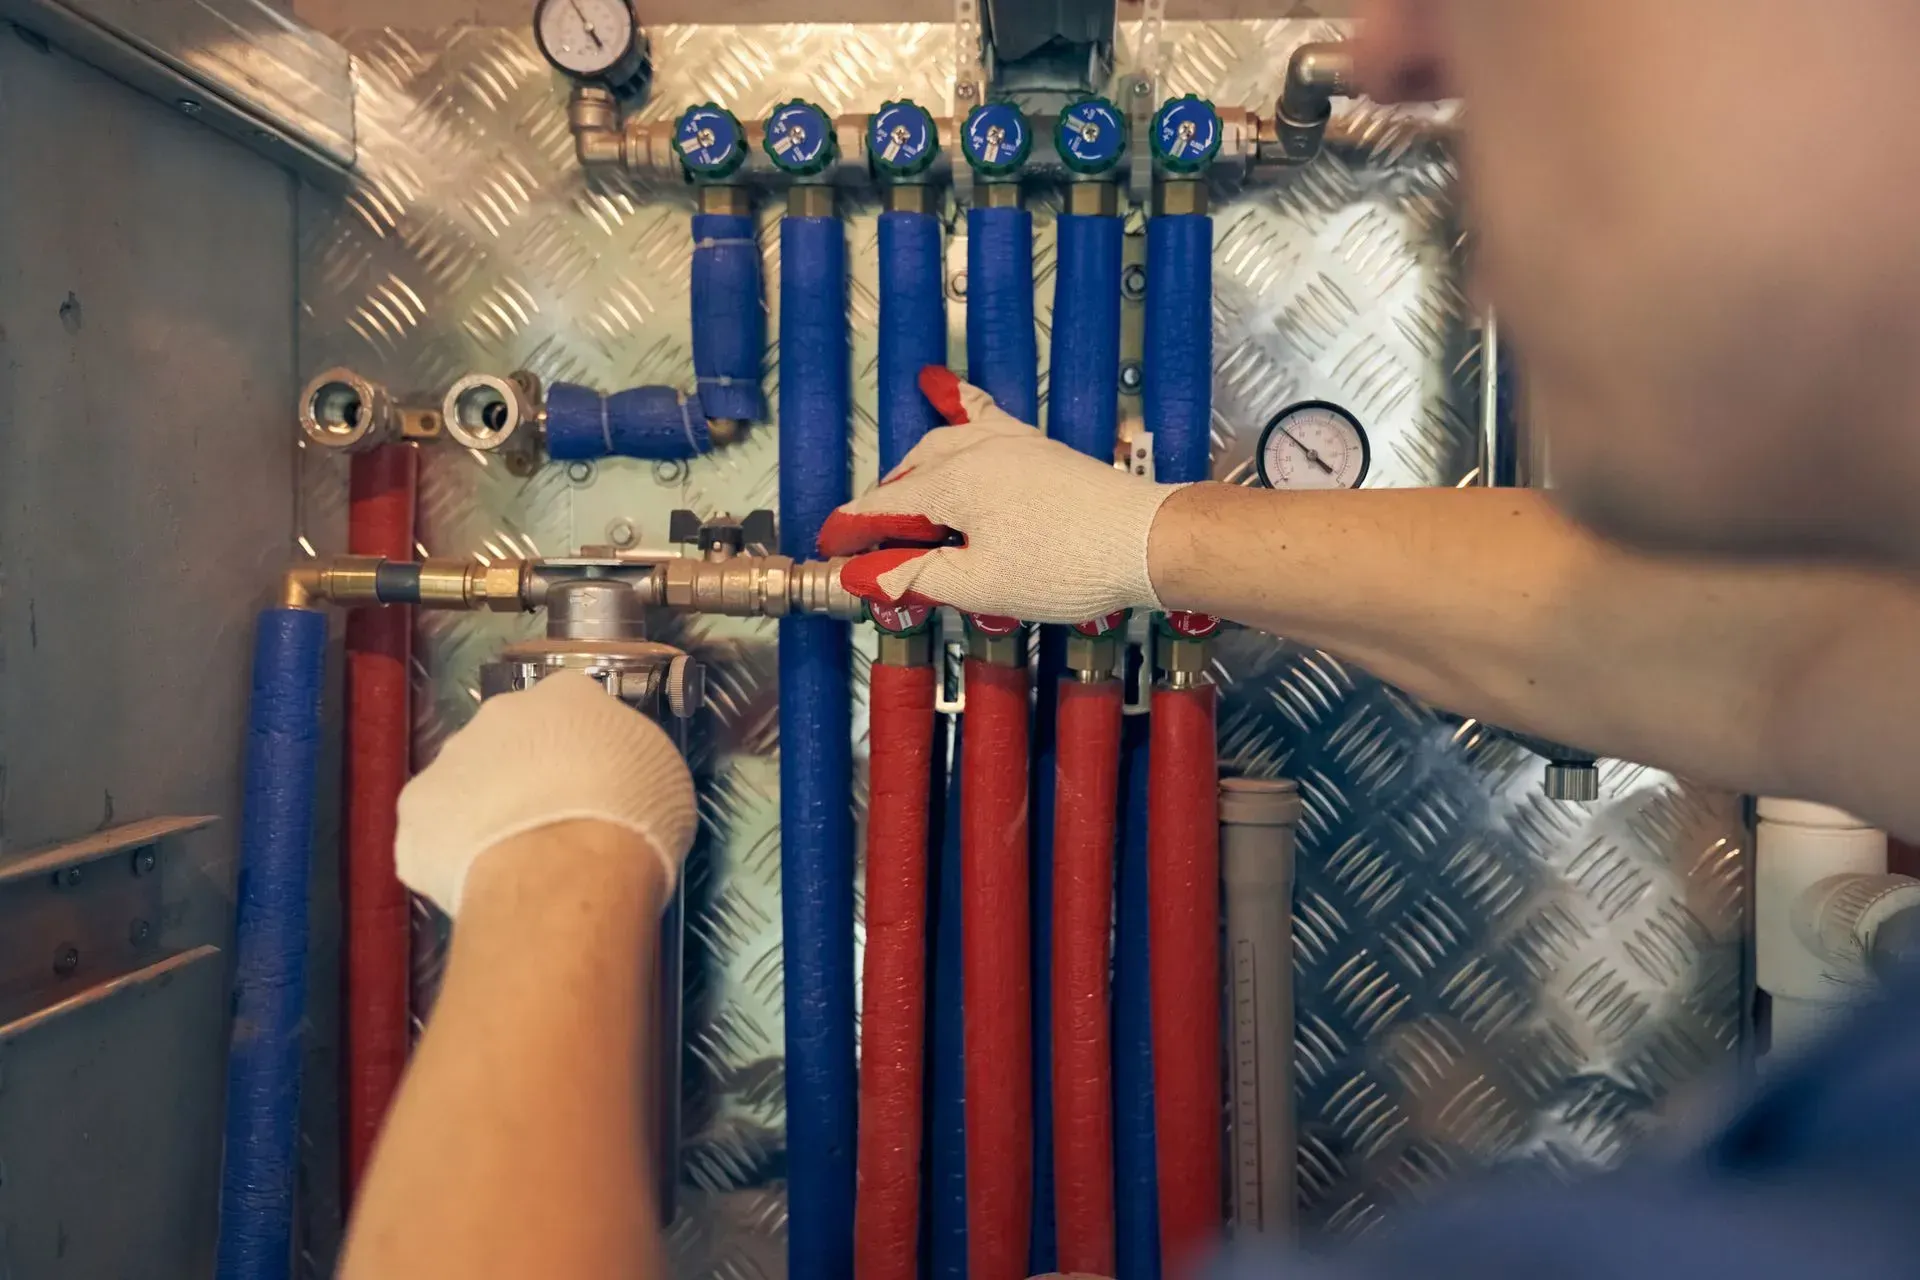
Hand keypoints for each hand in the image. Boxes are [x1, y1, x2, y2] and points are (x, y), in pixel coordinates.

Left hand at [395, 671, 696, 916]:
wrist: (566, 870)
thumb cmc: (631, 818)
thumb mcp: (660, 775)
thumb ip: (626, 758)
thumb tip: (611, 772)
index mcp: (566, 695)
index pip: (570, 704)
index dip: (580, 743)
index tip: (594, 777)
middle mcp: (500, 712)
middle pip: (510, 737)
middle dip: (525, 771)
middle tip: (552, 819)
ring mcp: (449, 759)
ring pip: (466, 781)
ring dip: (485, 808)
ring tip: (515, 855)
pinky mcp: (414, 812)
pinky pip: (434, 828)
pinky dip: (451, 850)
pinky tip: (480, 879)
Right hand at [817, 368, 1185, 623]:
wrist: (1146, 541)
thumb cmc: (1070, 566)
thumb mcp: (981, 586)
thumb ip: (916, 576)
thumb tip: (862, 575)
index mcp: (952, 484)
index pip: (882, 507)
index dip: (851, 532)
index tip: (831, 551)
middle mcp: (974, 450)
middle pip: (908, 475)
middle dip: (882, 509)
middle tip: (870, 549)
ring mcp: (1008, 442)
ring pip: (939, 444)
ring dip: (912, 473)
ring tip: (900, 503)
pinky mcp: (1035, 446)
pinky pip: (982, 414)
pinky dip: (954, 405)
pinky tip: (940, 385)